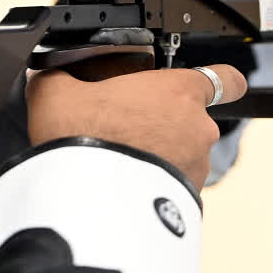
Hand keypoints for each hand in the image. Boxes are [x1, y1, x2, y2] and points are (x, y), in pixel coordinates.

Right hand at [24, 64, 246, 187]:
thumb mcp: (56, 91)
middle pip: (191, 119)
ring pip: (183, 154)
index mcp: (178, 90)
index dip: (223, 81)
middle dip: (164, 123)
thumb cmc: (80, 136)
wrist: (84, 197)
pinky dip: (156, 183)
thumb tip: (46, 73)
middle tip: (125, 128)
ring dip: (161, 155)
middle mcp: (198, 127)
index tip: (217, 85)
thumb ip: (59, 74)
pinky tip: (123, 182)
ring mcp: (196, 166)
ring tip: (120, 159)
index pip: (226, 79)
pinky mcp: (187, 199)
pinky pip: (174, 185)